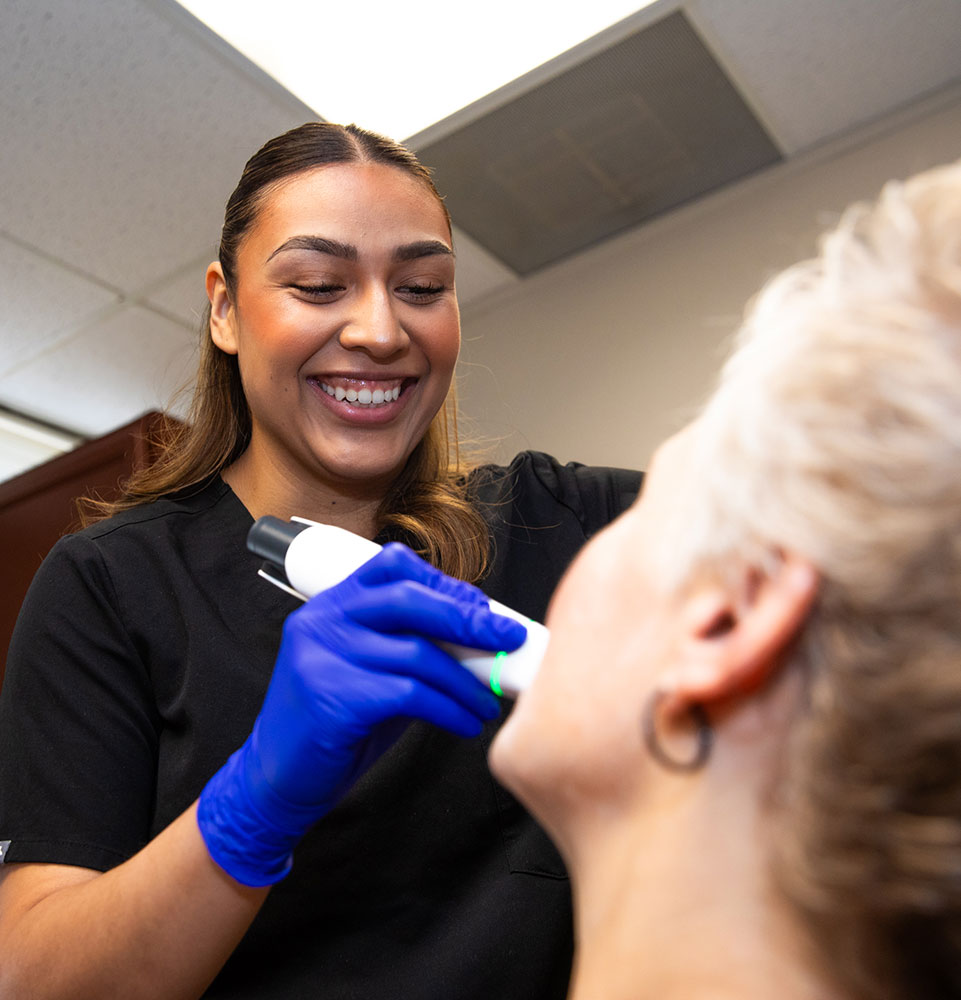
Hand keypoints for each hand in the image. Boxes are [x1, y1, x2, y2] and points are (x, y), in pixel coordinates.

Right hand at [197, 543, 525, 885]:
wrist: (278, 779)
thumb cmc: (336, 723)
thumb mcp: (371, 670)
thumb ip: (412, 645)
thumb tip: (479, 635)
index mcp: (332, 603)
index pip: (393, 565)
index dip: (444, 582)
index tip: (482, 609)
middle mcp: (323, 620)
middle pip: (410, 599)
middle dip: (469, 621)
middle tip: (509, 641)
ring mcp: (322, 657)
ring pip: (417, 653)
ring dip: (466, 681)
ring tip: (489, 702)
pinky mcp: (332, 697)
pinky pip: (409, 694)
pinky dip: (449, 708)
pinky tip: (466, 722)